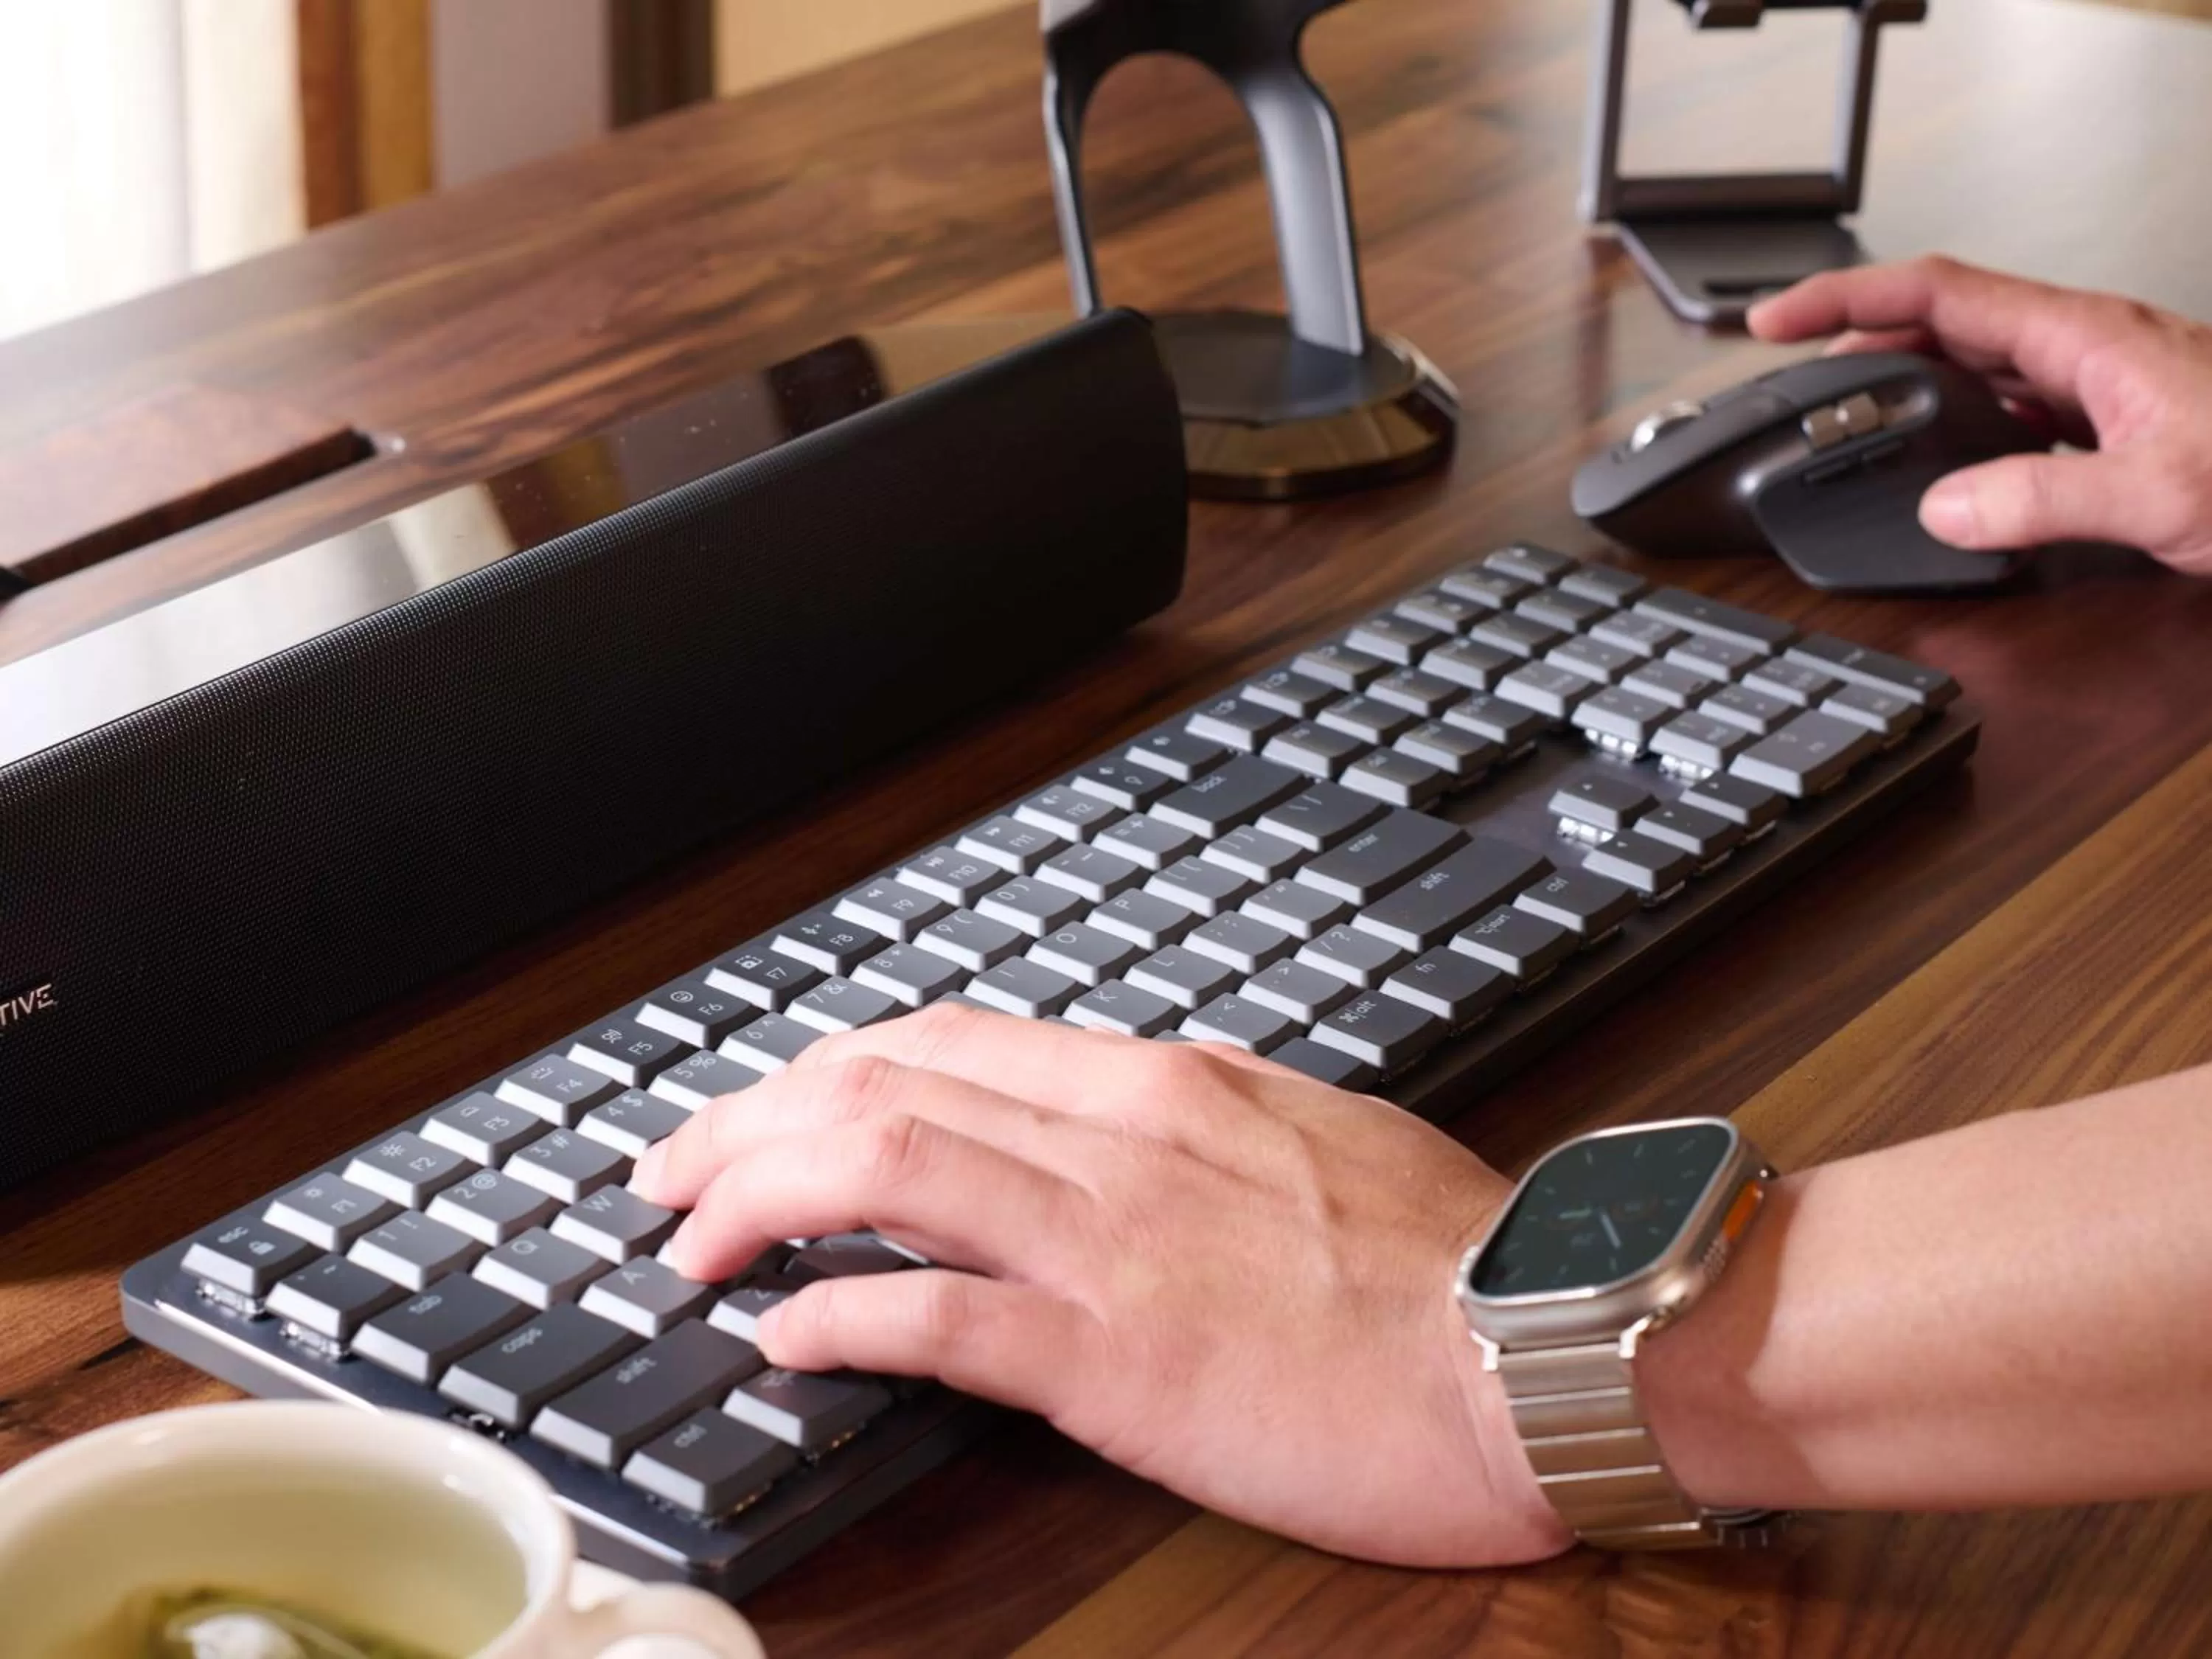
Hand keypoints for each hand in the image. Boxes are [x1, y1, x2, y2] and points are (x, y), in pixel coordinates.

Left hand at [629, 1005, 1569, 1567]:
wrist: (1542, 1345)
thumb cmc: (1445, 1264)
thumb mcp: (1305, 1142)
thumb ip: (1190, 1127)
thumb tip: (1098, 1131)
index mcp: (1162, 1083)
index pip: (943, 1040)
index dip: (822, 1071)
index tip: (759, 1110)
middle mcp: (1119, 1134)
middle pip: (881, 1085)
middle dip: (746, 1121)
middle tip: (670, 1172)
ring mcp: (1112, 1239)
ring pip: (880, 1168)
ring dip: (755, 1199)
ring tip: (685, 1242)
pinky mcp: (1119, 1355)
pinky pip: (934, 1317)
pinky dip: (835, 1319)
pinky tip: (781, 1340)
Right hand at [1748, 256, 2211, 573]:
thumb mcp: (2160, 496)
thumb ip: (2042, 503)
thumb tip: (1945, 508)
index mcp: (2085, 340)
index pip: (1938, 293)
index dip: (1846, 298)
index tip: (1776, 319)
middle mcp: (2088, 350)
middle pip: (1944, 320)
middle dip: (1856, 338)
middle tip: (1791, 376)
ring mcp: (2102, 384)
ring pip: (1977, 365)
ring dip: (1905, 383)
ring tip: (1847, 418)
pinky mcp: (2115, 422)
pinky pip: (2014, 409)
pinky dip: (1958, 425)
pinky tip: (1945, 463)